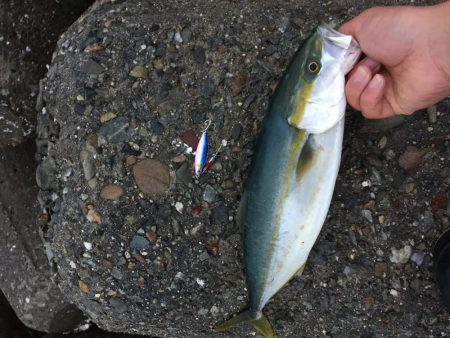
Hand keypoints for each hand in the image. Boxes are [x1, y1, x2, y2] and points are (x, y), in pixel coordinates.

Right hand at [339, 3, 449, 118]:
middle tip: (356, 65)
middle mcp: (371, 73)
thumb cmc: (401, 30)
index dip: (332, 71)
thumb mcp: (362, 23)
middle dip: (345, 77)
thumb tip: (328, 53)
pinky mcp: (390, 106)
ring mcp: (380, 90)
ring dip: (357, 84)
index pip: (338, 70)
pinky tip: (380, 82)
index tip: (330, 67)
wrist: (430, 45)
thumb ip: (340, 38)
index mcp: (364, 54)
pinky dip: (369, 96)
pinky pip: (368, 110)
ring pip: (352, 100)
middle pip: (341, 87)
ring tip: (372, 69)